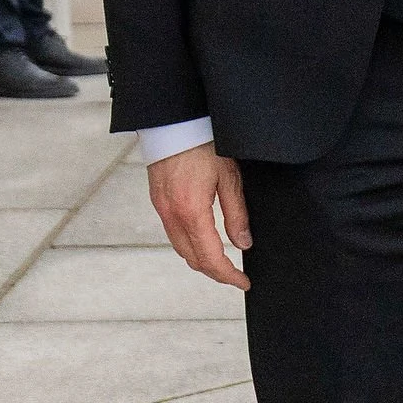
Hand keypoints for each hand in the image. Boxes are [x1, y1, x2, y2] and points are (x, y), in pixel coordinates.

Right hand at [146, 143, 252, 290]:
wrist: (174, 120)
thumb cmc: (203, 142)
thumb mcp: (229, 177)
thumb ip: (236, 214)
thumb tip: (243, 243)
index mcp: (191, 211)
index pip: (211, 257)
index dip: (228, 275)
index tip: (244, 282)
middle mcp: (171, 214)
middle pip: (192, 258)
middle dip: (215, 272)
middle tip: (236, 276)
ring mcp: (161, 208)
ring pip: (181, 248)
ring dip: (201, 260)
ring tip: (223, 263)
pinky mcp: (158, 200)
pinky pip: (173, 233)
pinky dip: (190, 244)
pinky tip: (204, 241)